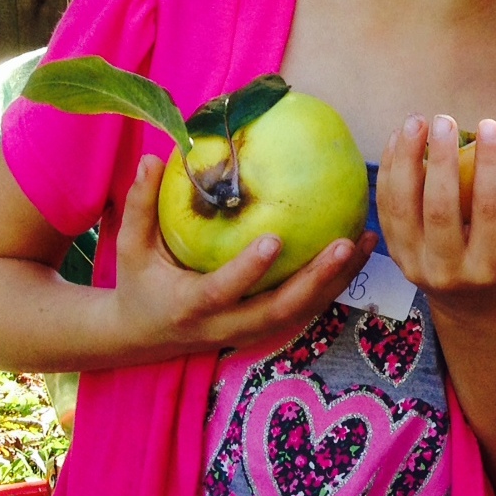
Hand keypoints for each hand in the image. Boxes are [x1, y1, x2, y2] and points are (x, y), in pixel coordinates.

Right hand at [108, 155, 375, 354]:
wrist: (140, 337)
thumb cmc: (138, 284)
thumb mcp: (130, 248)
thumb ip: (139, 206)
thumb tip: (154, 158)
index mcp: (190, 305)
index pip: (222, 290)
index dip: (248, 270)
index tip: (274, 240)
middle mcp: (225, 324)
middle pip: (279, 311)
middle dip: (316, 281)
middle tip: (345, 244)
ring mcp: (248, 331)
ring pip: (300, 314)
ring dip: (336, 283)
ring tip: (365, 242)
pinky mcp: (264, 329)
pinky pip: (304, 310)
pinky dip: (333, 285)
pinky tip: (358, 252)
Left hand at [377, 115, 495, 313]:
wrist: (473, 300)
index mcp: (492, 267)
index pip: (491, 209)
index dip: (490, 165)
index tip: (490, 124)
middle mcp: (449, 272)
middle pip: (440, 210)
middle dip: (441, 159)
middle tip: (445, 119)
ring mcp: (416, 265)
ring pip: (402, 208)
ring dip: (405, 160)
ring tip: (416, 121)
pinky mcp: (395, 255)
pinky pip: (386, 208)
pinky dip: (389, 171)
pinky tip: (399, 139)